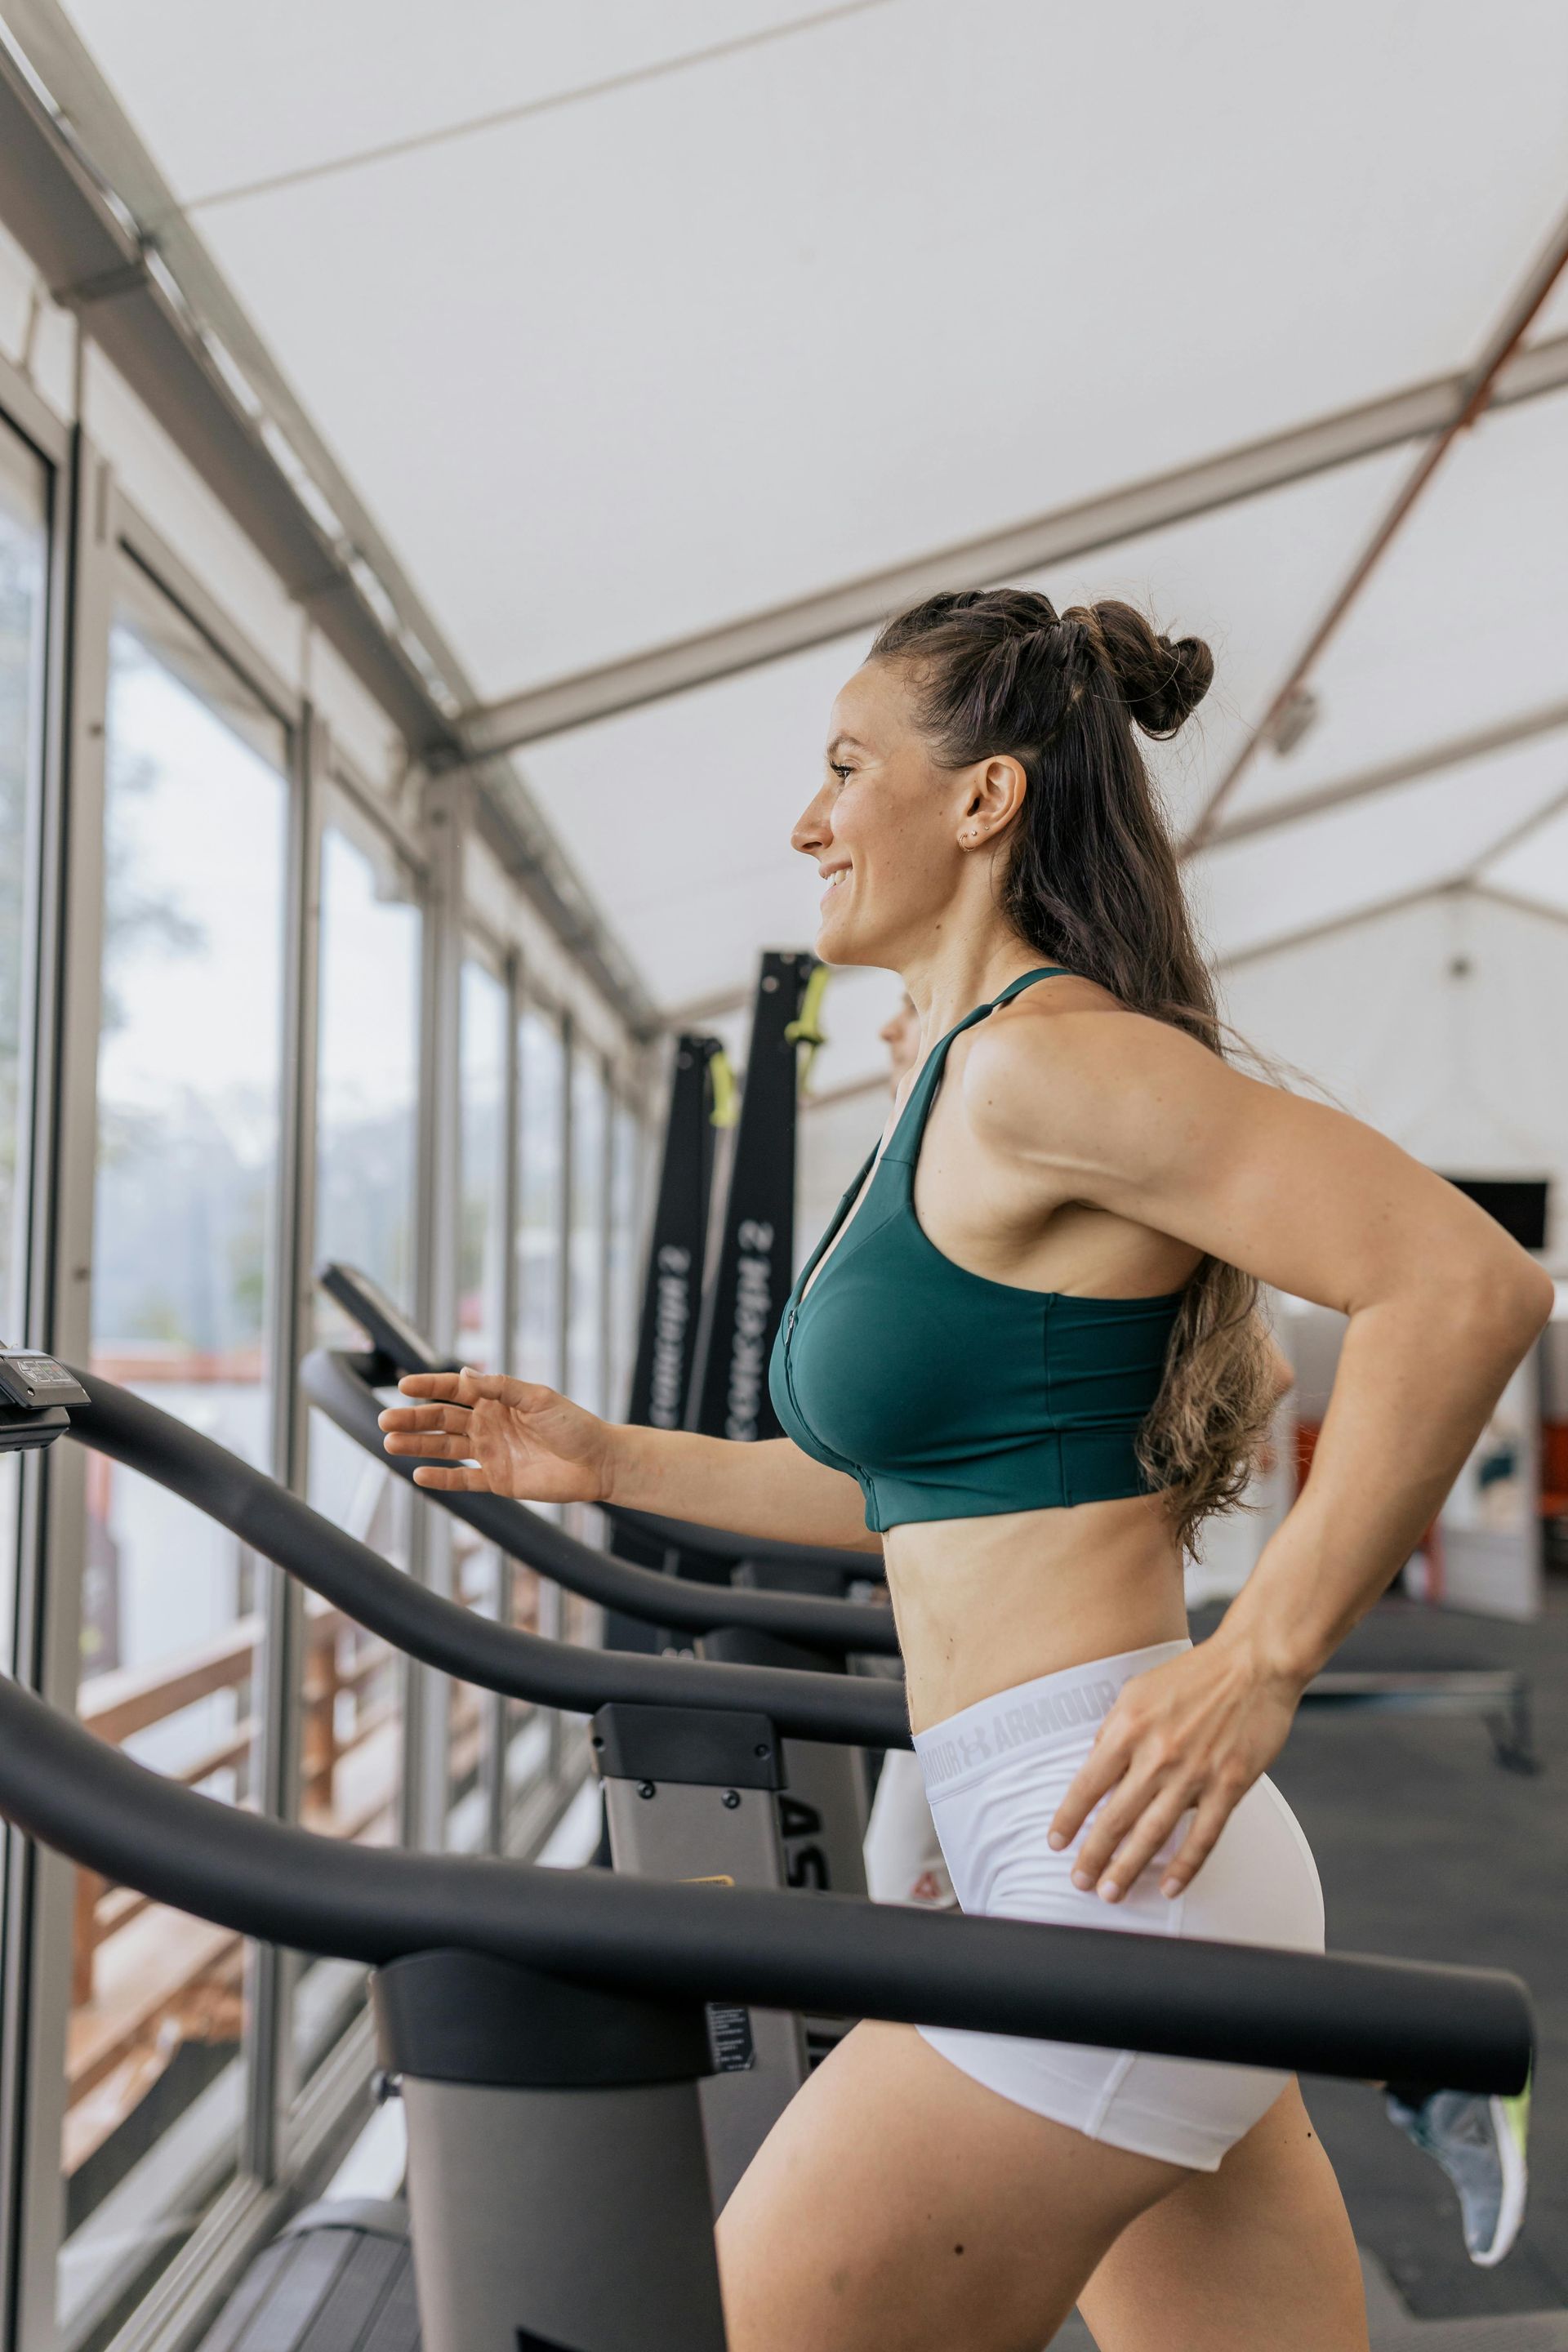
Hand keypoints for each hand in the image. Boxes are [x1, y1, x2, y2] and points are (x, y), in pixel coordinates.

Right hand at [378, 1368, 614, 1503]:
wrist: (599, 1462)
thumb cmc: (574, 1424)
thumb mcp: (539, 1398)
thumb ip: (501, 1388)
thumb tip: (465, 1374)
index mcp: (497, 1399)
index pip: (454, 1390)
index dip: (428, 1387)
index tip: (403, 1385)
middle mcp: (489, 1424)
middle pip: (442, 1419)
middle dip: (413, 1418)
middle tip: (384, 1419)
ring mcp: (491, 1452)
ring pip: (445, 1448)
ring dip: (418, 1445)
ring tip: (390, 1444)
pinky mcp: (497, 1480)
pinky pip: (463, 1480)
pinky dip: (442, 1479)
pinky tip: (419, 1475)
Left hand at [1046, 1637, 1303, 1903]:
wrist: (1254, 1663)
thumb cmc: (1193, 1675)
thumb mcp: (1137, 1691)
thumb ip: (1114, 1730)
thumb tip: (1093, 1765)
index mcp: (1128, 1727)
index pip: (1087, 1784)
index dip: (1068, 1819)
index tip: (1056, 1843)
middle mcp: (1156, 1754)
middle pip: (1115, 1818)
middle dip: (1093, 1855)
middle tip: (1078, 1882)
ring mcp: (1194, 1773)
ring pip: (1153, 1834)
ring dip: (1127, 1868)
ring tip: (1110, 1893)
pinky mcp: (1229, 1785)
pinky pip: (1203, 1837)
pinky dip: (1184, 1867)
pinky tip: (1168, 1887)